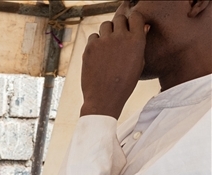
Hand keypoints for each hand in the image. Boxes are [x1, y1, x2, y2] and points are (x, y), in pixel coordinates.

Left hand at [80, 3, 146, 119]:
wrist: (104, 97)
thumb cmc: (125, 83)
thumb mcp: (139, 62)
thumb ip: (140, 43)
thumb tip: (143, 27)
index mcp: (137, 40)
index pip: (136, 16)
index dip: (133, 20)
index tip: (130, 25)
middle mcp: (121, 37)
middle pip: (119, 18)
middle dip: (119, 24)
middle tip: (118, 35)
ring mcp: (104, 41)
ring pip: (105, 25)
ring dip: (107, 32)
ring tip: (108, 45)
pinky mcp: (90, 47)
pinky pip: (93, 36)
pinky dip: (95, 42)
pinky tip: (98, 54)